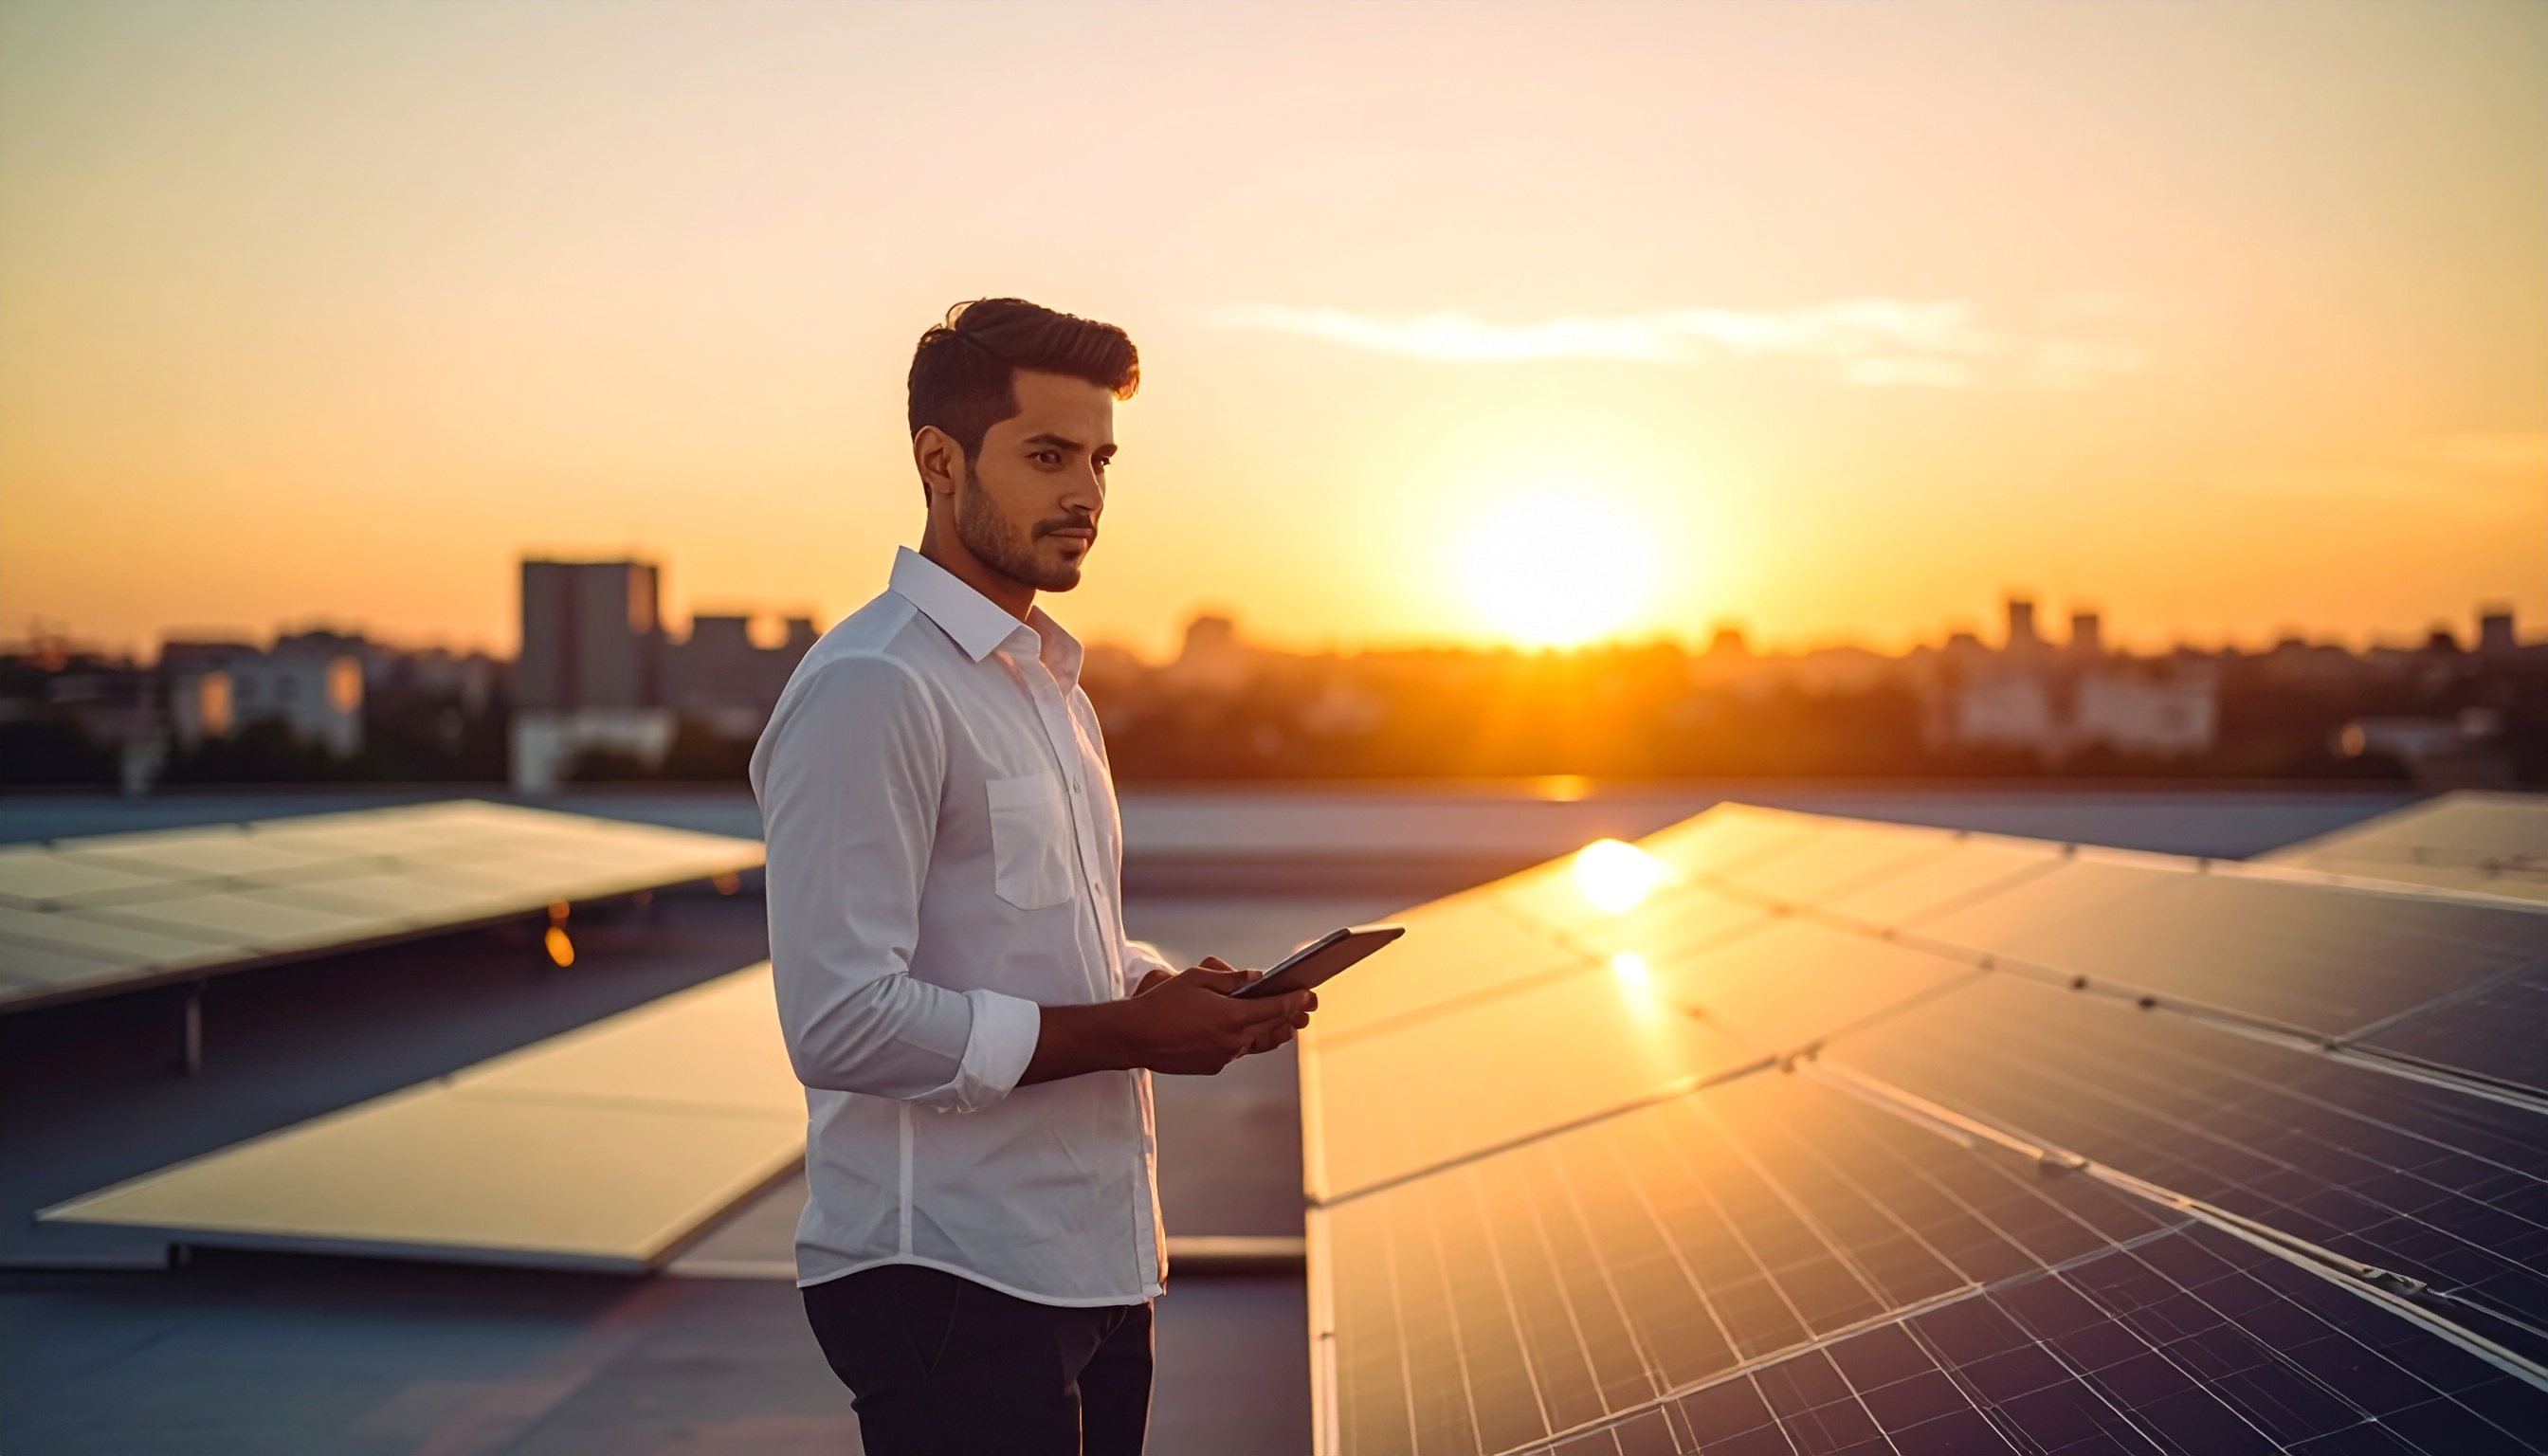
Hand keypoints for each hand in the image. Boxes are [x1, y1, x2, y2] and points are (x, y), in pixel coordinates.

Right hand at [1022, 956, 1316, 1083]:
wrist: (1134, 1037)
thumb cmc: (1161, 1003)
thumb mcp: (1196, 979)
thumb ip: (1230, 978)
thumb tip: (1255, 978)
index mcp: (1234, 1016)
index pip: (1277, 1008)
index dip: (1297, 1000)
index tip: (1311, 994)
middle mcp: (1234, 1040)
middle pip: (1272, 1028)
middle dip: (1291, 1016)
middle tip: (1307, 1007)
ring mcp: (1223, 1056)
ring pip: (1257, 1043)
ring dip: (1274, 1032)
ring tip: (1288, 1024)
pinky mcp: (1211, 1066)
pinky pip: (1237, 1051)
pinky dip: (1246, 1040)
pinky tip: (1248, 1033)